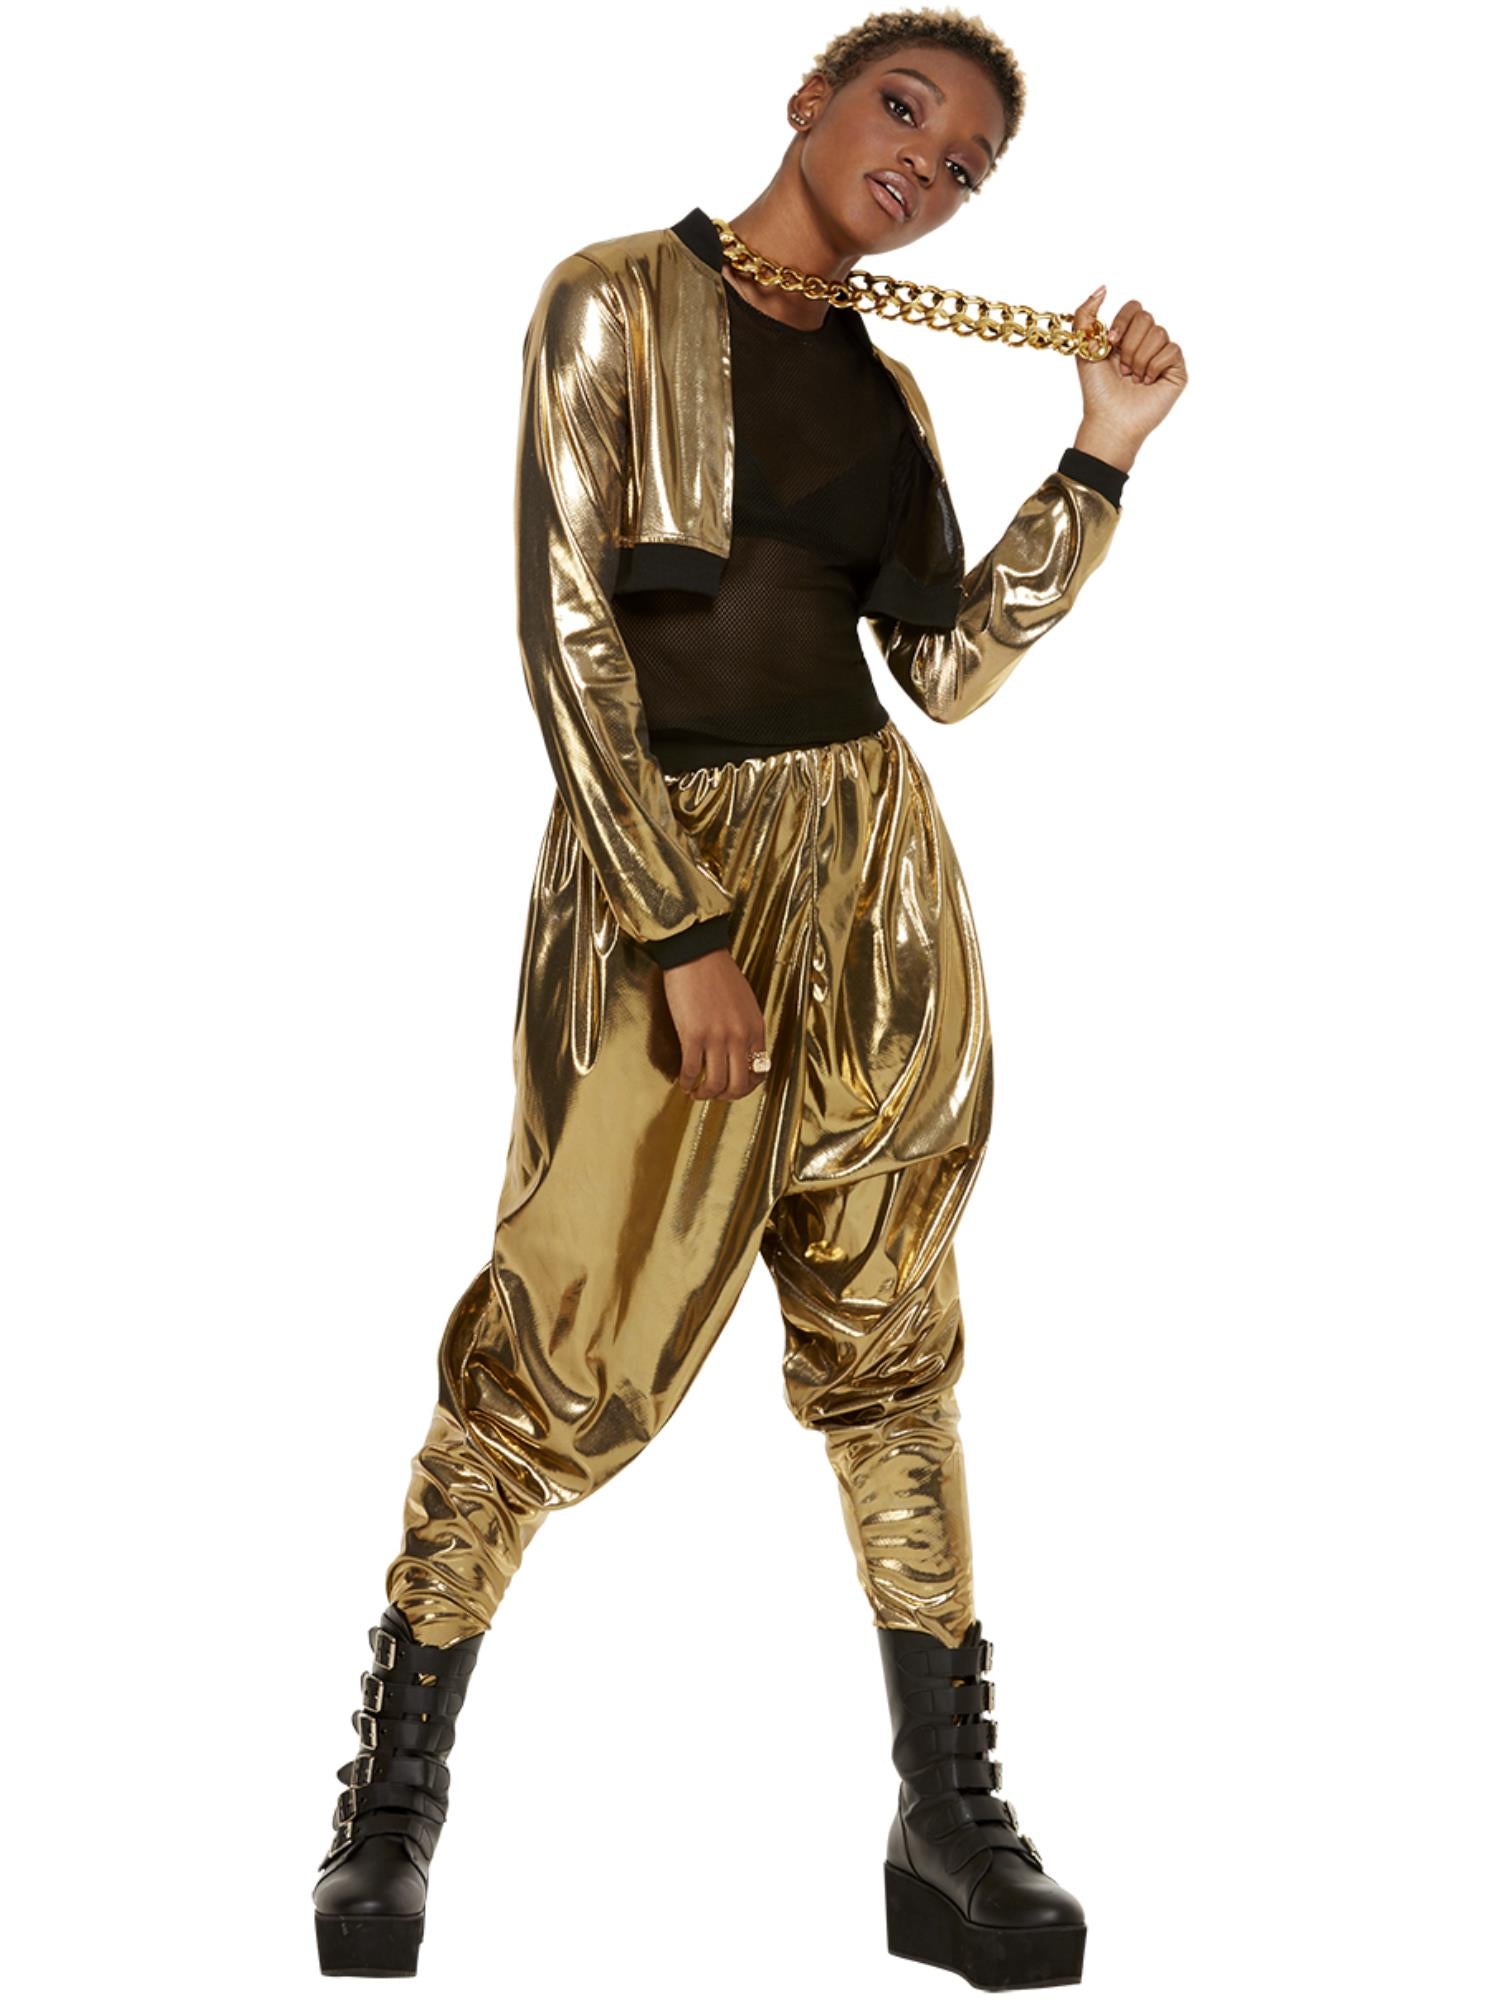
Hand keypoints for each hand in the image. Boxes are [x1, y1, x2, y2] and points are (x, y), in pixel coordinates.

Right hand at [662, 949, 769, 1100]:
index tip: (734, 1087)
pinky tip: (683, 1082)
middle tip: (714, 1095)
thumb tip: (740, 1052)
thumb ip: (746, 1028)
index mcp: (755, 1028)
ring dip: (705, 1094)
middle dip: (725, 1096)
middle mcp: (740, 1037)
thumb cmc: (719, 974)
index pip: (759, 1072)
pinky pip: (691, 1070)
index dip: (746, 1087)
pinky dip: (686, 1082)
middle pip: (738, 1085)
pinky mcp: (693, 1035)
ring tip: (696, 1092)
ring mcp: (717, 1038)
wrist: (697, 954)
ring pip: (715, 1083)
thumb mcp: (746, 1003)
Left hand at [1070, 285, 1187, 463]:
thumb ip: (1086, 315)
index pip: (1134, 307)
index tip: (1110, 342)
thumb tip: (1102, 287)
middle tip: (1122, 368)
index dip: (1123, 322)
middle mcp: (1147, 342)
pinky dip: (1155, 367)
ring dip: (1139, 359)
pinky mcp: (1177, 370)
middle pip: (1147, 317)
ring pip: (1159, 333)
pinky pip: (1172, 350)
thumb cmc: (1097, 390)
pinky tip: (1148, 383)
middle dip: (1129, 345)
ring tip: (1133, 378)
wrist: (1110, 419)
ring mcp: (1163, 356)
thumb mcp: (1084, 347)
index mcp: (1127, 335)